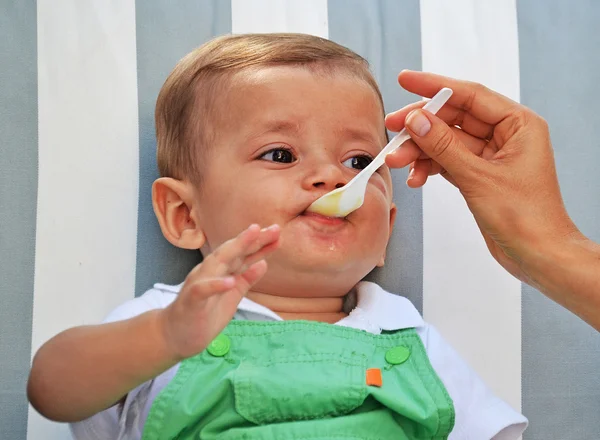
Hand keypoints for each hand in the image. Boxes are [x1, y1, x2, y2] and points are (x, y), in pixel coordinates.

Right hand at [159, 224, 280, 359]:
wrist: (176, 335)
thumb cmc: (204, 312)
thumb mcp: (232, 295)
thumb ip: (246, 279)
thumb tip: (264, 263)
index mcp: (220, 270)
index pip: (242, 254)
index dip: (260, 244)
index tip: (278, 233)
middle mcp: (209, 271)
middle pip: (233, 251)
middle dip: (253, 239)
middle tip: (274, 228)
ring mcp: (199, 283)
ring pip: (217, 262)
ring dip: (235, 249)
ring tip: (253, 236)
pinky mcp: (191, 300)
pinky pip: (203, 290)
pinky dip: (216, 284)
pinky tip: (230, 281)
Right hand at [384, 70, 580, 283]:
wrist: (537, 256)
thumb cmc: (525, 217)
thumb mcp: (478, 177)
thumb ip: (444, 146)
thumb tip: (416, 120)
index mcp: (518, 124)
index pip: (470, 95)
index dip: (435, 87)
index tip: (405, 80)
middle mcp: (505, 135)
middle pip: (454, 118)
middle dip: (421, 125)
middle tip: (392, 128)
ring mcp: (491, 156)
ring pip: (446, 142)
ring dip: (420, 150)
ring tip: (396, 161)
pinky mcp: (479, 175)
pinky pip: (448, 161)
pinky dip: (430, 167)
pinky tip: (415, 178)